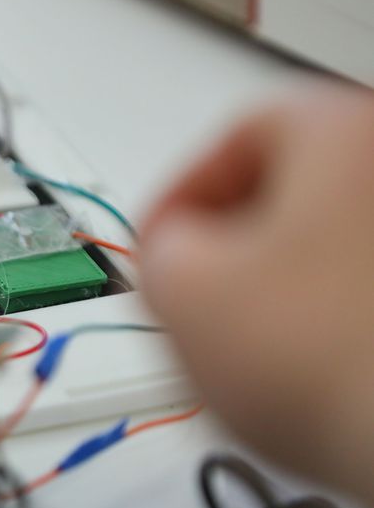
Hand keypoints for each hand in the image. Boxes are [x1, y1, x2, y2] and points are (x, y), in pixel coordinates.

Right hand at [139, 83, 373, 502]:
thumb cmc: (321, 361)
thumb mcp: (180, 290)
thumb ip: (157, 249)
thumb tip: (177, 252)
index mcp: (344, 135)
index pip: (241, 134)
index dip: (179, 192)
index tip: (155, 245)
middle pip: (298, 189)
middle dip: (233, 242)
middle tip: (195, 293)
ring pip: (337, 248)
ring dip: (284, 286)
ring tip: (249, 348)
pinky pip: (368, 297)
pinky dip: (338, 323)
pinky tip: (313, 373)